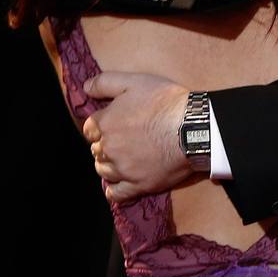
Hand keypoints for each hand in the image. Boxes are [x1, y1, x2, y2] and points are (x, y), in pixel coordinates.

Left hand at [83, 71, 191, 201]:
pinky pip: (116, 194)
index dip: (100, 126)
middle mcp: (109, 148)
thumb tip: (84, 87)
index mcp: (105, 123)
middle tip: (122, 140)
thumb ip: (105, 82)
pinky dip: (113, 190)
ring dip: (108, 165)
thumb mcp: (134, 81)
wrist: (193, 127)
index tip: (112, 124)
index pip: (89, 129)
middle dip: (105, 145)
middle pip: (96, 150)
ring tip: (122, 160)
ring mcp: (123, 169)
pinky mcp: (138, 185)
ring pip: (103, 171)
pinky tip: (119, 184)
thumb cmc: (165, 102)